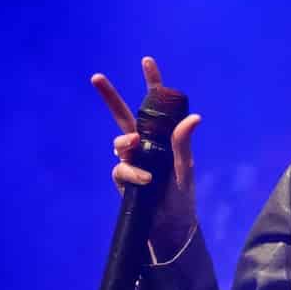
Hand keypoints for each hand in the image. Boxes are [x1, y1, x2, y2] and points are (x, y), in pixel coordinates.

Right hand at [91, 55, 202, 260]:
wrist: (171, 228)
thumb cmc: (182, 197)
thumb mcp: (186, 169)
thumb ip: (184, 144)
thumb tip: (194, 117)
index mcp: (162, 139)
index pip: (156, 108)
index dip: (151, 85)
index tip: (147, 61)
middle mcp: (145, 147)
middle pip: (122, 118)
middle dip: (109, 97)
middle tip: (96, 77)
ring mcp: (132, 162)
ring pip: (119, 142)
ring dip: (124, 142)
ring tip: (133, 146)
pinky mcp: (123, 180)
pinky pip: (120, 168)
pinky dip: (131, 172)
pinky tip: (145, 181)